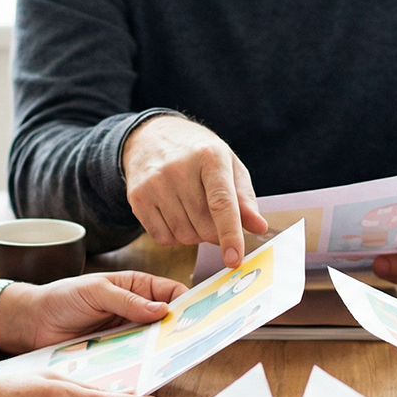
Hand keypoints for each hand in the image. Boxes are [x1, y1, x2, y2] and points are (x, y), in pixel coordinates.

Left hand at [0, 271, 187, 353]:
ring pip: (156, 345)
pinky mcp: (118, 357)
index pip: (173, 293)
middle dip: (182, 332)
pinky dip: (145, 368)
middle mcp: (138, 313)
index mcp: (137, 287)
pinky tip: (150, 375)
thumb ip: (127, 300)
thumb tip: (163, 310)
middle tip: (194, 343)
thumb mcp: (95, 291)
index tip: (201, 317)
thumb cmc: (62, 298)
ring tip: (175, 362)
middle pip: (169, 323)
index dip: (189, 303)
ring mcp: (129, 336)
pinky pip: (137, 363)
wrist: (31, 323)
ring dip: (164, 353)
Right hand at [121, 116, 267, 265]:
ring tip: (191, 210)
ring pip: (184, 236)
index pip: (222, 203)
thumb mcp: (228, 165)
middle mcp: (179, 169)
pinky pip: (162, 238)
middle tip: (213, 218)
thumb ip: (245, 198)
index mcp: (210, 157)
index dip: (230, 234)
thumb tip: (259, 227)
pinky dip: (173, 236)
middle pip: (204, 226)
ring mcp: (154, 183)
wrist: (150, 137)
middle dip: (214, 233)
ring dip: (194, 234)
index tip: (234, 259)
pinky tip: (174, 214)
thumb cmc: (197, 154)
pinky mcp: (137, 197)